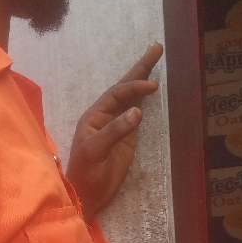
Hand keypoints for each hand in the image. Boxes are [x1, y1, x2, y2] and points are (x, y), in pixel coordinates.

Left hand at [65, 43, 162, 222]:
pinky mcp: (126, 137)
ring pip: (131, 97)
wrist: (87, 195)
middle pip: (123, 87)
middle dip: (140, 68)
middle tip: (157, 47)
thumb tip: (137, 111)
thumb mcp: (95, 152)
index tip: (152, 86)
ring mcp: (117, 125)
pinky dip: (144, 99)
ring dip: (143, 79)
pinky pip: (136, 113)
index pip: (116, 94)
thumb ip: (114, 131)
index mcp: (94, 116)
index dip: (133, 87)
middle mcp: (105, 116)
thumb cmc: (85, 173)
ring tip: (156, 57)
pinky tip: (151, 89)